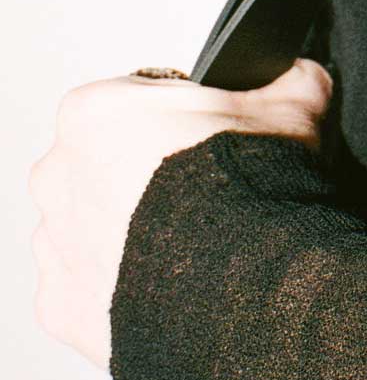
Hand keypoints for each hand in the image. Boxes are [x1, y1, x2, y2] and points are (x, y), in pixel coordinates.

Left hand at [29, 57, 331, 374]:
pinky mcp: (62, 304)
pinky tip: (171, 290)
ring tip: (193, 251)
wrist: (245, 288)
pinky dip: (122, 290)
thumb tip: (299, 74)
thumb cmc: (251, 193)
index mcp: (95, 112)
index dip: (186, 120)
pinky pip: (89, 291)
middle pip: (106, 166)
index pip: (138, 102)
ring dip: (130, 236)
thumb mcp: (294, 107)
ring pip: (92, 229)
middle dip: (149, 178)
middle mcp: (57, 175)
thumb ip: (288, 80)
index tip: (216, 145)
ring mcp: (54, 244)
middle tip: (208, 198)